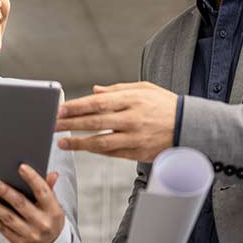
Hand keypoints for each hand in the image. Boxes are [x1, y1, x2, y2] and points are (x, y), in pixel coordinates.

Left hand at [0, 164, 65, 242]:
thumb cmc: (49, 220)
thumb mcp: (54, 205)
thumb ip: (49, 189)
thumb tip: (52, 174)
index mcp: (53, 210)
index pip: (43, 192)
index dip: (32, 179)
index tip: (21, 167)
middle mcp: (42, 223)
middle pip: (21, 204)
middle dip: (5, 192)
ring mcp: (30, 235)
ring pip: (8, 217)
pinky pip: (3, 229)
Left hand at [54, 81, 176, 161]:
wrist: (190, 127)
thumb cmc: (165, 104)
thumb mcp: (144, 89)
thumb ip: (117, 90)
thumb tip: (94, 91)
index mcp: (132, 99)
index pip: (98, 103)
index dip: (76, 107)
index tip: (59, 109)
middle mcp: (132, 119)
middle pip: (94, 122)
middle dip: (70, 124)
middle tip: (51, 124)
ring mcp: (135, 138)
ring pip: (100, 142)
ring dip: (78, 143)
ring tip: (62, 142)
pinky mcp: (137, 153)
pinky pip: (111, 153)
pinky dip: (95, 151)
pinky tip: (83, 148)